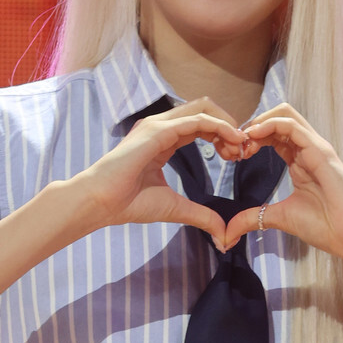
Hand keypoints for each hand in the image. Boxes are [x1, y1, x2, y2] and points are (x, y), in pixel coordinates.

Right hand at [72, 98, 245, 245]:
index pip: (201, 125)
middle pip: (205, 109)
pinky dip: (218, 127)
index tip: (238, 156)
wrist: (100, 203)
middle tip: (243, 150)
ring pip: (203, 108)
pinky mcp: (156, 131)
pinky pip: (195, 120)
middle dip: (229, 126)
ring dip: (227, 124)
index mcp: (164, 139)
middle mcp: (161, 126)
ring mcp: (157, 125)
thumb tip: (224, 234)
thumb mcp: (175, 208)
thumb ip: (201, 215)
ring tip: (240, 146)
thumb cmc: (128, 203)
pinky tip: (233, 141)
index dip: (224, 136)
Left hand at [224, 104, 342, 261]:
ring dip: (258, 122)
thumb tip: (229, 232)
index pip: (273, 135)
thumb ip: (254, 219)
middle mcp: (307, 149)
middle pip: (277, 118)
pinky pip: (292, 126)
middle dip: (251, 126)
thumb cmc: (326, 226)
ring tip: (243, 141)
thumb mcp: (279, 218)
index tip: (233, 156)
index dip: (250, 139)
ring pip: (285, 114)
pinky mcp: (320, 151)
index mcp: (300, 161)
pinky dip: (269, 125)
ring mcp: (315, 147)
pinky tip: (253, 138)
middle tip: (235, 146)